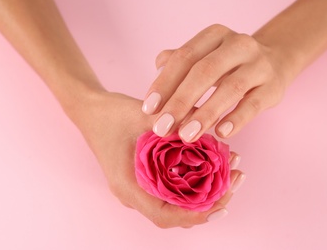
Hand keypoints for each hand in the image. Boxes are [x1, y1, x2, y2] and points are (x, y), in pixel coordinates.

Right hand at [69, 91, 244, 227]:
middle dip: (209, 203)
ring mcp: (139, 188)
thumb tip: (209, 128)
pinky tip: (211, 164)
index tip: (221, 204)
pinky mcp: (144, 179)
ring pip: (175, 203)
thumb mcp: (143, 115)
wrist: (90, 111)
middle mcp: (134, 193)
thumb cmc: (111, 114)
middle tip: (235, 180)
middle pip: (175, 213)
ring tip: (231, 171)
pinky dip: (194, 182)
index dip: (195, 215)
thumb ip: (173, 124)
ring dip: (205, 192)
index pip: (164, 215)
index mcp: (129, 186)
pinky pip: (172, 190)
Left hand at [142, 24, 287, 141]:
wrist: (275, 61)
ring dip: (205, 114)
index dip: (164, 83)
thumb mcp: (205, 56)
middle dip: (180, 101)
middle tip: (162, 128)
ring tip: (186, 136)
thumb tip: (157, 71)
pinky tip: (221, 132)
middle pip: (204, 71)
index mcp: (215, 36)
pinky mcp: (273, 86)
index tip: (149, 109)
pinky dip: (236, 118)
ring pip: (230, 88)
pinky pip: (254, 104)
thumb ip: (180, 62)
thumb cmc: (230, 64)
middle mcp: (237, 45)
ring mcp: (259, 64)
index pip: (185, 57)